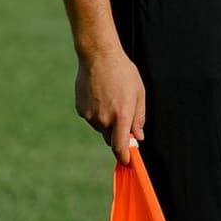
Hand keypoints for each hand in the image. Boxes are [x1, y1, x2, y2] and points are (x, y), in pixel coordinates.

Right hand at [76, 47, 144, 163]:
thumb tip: (138, 137)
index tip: (127, 162)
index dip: (123, 157)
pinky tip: (101, 97)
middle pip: (111, 138)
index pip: (120, 145)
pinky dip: (98, 113)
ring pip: (101, 128)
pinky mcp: (80, 110)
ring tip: (112, 99)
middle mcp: (104, 119)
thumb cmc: (124, 73)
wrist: (99, 58)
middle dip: (118, 135)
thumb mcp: (139, 93)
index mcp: (121, 115)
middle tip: (124, 119)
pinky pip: (92, 118)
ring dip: (108, 122)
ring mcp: (90, 115)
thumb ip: (139, 117)